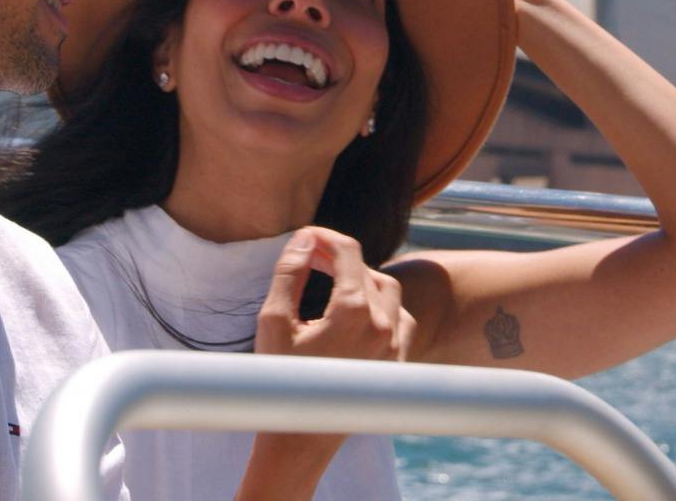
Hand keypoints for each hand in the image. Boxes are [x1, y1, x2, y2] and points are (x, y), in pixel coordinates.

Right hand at [236, 227, 415, 500]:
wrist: (299, 437)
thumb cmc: (281, 379)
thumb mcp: (274, 319)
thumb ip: (289, 272)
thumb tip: (304, 239)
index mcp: (353, 310)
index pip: (348, 251)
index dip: (325, 237)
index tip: (305, 237)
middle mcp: (383, 324)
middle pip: (367, 269)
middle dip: (339, 259)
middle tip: (312, 258)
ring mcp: (394, 346)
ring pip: (388, 292)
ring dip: (363, 281)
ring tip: (333, 283)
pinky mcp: (397, 363)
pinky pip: (401, 321)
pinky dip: (383, 308)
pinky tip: (358, 313)